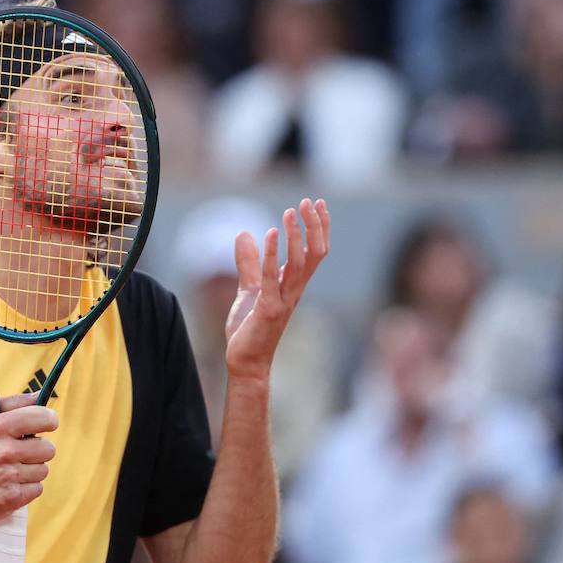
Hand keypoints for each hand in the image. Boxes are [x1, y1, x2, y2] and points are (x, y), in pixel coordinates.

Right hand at [0, 393, 57, 520]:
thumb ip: (13, 402)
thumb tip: (39, 396)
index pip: (43, 418)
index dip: (49, 419)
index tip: (46, 422)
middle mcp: (4, 452)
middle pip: (48, 448)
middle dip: (38, 448)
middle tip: (23, 449)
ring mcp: (8, 477)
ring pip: (43, 470)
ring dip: (32, 468)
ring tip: (13, 466)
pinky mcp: (11, 498)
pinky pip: (38, 488)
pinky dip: (27, 486)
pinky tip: (11, 481)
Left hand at [225, 198, 329, 382]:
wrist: (245, 360)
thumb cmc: (250, 328)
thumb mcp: (248, 289)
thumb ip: (249, 263)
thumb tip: (244, 233)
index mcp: (293, 285)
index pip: (315, 252)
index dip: (319, 227)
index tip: (317, 203)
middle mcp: (294, 290)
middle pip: (315, 253)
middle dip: (314, 226)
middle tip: (309, 201)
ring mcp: (284, 300)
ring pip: (300, 263)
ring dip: (296, 235)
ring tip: (291, 212)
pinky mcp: (269, 309)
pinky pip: (273, 278)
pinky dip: (274, 255)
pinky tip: (272, 233)